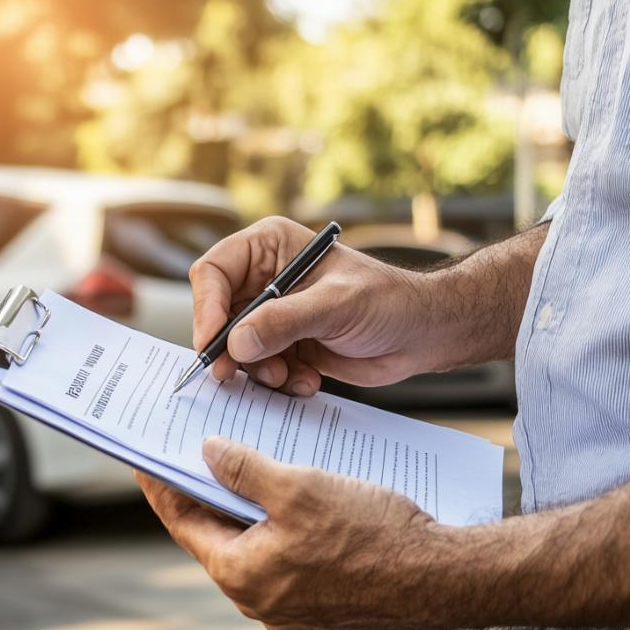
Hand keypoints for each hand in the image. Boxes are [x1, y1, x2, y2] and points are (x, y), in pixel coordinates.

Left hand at [137, 436, 449, 629]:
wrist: (444, 577)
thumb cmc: (373, 536)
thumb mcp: (297, 488)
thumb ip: (244, 470)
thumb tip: (208, 453)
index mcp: (241, 574)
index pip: (184, 523)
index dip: (163, 486)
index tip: (146, 460)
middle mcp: (260, 599)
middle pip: (217, 535)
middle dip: (209, 492)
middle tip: (196, 452)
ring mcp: (292, 606)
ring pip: (255, 545)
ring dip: (250, 507)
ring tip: (249, 463)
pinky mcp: (322, 603)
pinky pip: (287, 558)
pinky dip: (282, 526)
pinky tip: (295, 494)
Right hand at [190, 217, 444, 394]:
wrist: (422, 335)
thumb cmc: (388, 301)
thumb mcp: (336, 306)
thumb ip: (284, 321)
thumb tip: (236, 343)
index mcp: (269, 247)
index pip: (214, 272)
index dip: (207, 308)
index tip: (214, 344)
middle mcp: (264, 279)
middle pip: (218, 314)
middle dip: (228, 348)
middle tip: (230, 375)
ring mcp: (273, 314)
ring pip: (236, 347)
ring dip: (258, 370)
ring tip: (288, 377)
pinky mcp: (285, 346)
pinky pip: (260, 368)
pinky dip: (279, 381)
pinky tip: (307, 381)